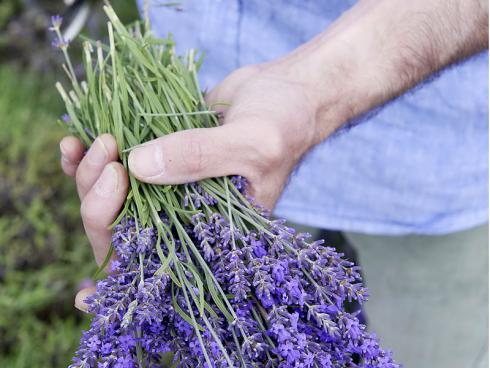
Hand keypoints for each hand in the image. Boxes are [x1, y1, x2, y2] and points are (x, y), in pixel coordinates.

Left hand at [60, 64, 322, 310]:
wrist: (287, 91)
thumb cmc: (285, 123)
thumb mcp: (253, 142)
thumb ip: (200, 156)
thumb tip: (138, 167)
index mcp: (213, 231)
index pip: (160, 266)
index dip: (121, 274)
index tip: (92, 271)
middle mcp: (186, 215)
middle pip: (124, 231)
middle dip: (99, 203)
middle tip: (109, 159)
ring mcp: (169, 184)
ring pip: (112, 199)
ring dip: (88, 177)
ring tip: (92, 143)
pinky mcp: (159, 155)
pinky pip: (115, 166)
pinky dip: (88, 159)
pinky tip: (74, 142)